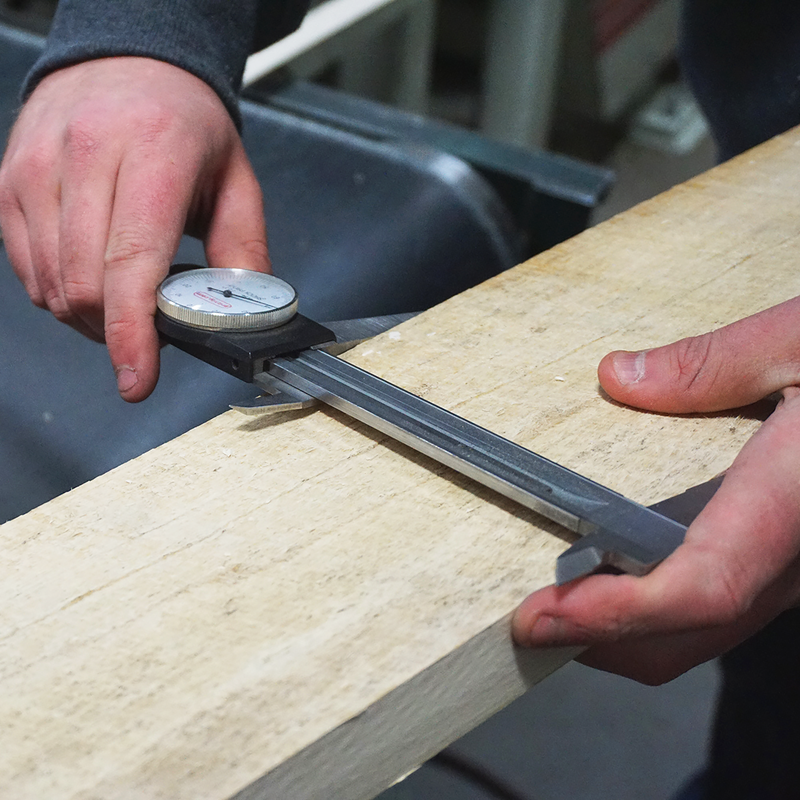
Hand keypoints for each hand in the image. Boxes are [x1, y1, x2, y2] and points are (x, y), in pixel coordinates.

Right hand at [0, 57, 268, 400]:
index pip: (132, 263)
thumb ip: (245, 253)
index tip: (136, 378)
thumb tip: (246, 316)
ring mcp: (38, 168)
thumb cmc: (184, 123)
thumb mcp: (236, 182)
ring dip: (89, 317)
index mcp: (154, 153)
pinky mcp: (10, 183)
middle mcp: (86, 156)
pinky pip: (27, 269)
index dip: (131, 333)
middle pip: (85, 285)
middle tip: (148, 332)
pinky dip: (60, 294)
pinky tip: (92, 277)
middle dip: (117, 332)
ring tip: (125, 299)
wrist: (126, 64)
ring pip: (51, 285)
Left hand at [513, 297, 799, 683]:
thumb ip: (713, 365)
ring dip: (626, 635)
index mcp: (795, 499)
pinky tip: (621, 582)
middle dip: (601, 642)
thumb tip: (620, 378)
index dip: (614, 614)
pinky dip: (661, 616)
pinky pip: (725, 610)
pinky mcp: (794, 561)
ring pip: (708, 634)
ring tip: (561, 606)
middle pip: (691, 634)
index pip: (699, 585)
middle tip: (530, 622)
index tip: (542, 617)